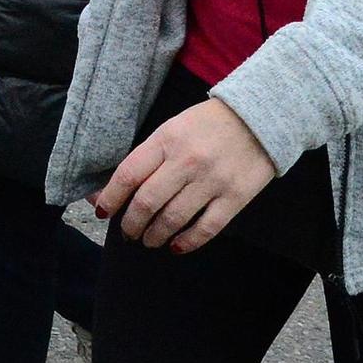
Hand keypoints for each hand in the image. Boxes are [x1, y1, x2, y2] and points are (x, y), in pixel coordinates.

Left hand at [94, 99, 276, 254]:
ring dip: (155, 236)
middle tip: (129, 232)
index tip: (103, 212)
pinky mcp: (235, 197)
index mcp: (166, 139)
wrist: (259, 118)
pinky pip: (205, 229)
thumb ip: (146, 158)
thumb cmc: (207, 125)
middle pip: (147, 202)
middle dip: (131, 224)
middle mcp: (187, 161)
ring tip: (150, 240)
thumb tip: (111, 190)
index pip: (129, 174)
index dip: (110, 198)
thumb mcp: (172, 129)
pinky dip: (187, 242)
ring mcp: (212, 180)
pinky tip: (177, 245)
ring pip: (173, 219)